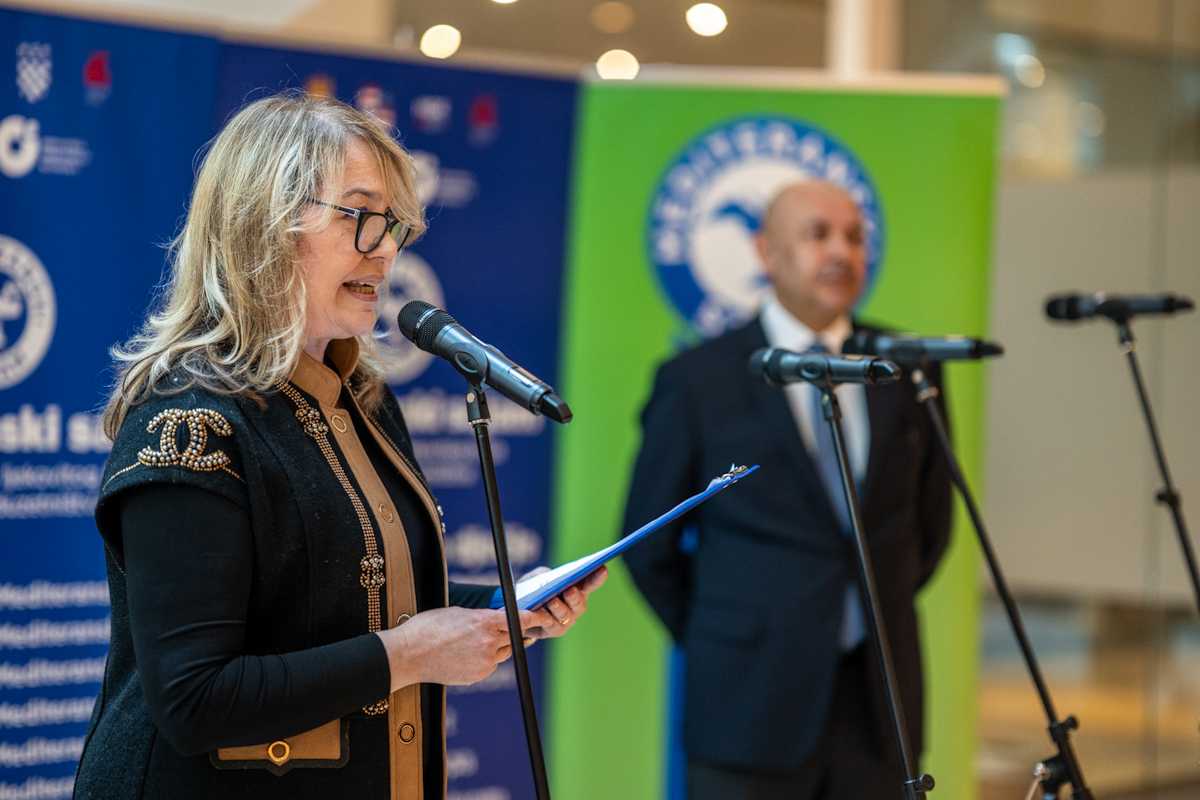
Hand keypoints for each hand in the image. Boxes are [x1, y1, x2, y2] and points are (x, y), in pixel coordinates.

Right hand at [375, 606, 544, 691]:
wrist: (408, 654)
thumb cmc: (428, 628)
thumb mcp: (457, 612)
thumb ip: (481, 617)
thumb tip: (495, 620)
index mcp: (484, 622)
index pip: (519, 620)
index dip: (532, 618)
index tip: (539, 616)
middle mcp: (488, 643)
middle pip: (513, 637)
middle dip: (513, 632)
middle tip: (511, 628)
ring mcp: (483, 662)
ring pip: (502, 653)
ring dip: (498, 646)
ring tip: (477, 641)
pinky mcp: (476, 676)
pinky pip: (489, 666)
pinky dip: (485, 660)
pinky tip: (467, 654)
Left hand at [523, 566, 607, 641]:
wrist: (522, 610)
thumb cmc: (535, 589)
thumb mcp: (538, 577)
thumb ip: (543, 574)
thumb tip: (547, 580)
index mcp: (578, 589)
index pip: (589, 583)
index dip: (596, 577)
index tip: (602, 569)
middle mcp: (576, 607)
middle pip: (579, 603)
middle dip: (575, 597)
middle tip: (570, 590)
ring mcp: (567, 620)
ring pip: (565, 615)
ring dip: (559, 607)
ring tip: (551, 601)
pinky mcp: (555, 631)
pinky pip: (551, 625)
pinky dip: (544, 618)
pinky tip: (538, 612)